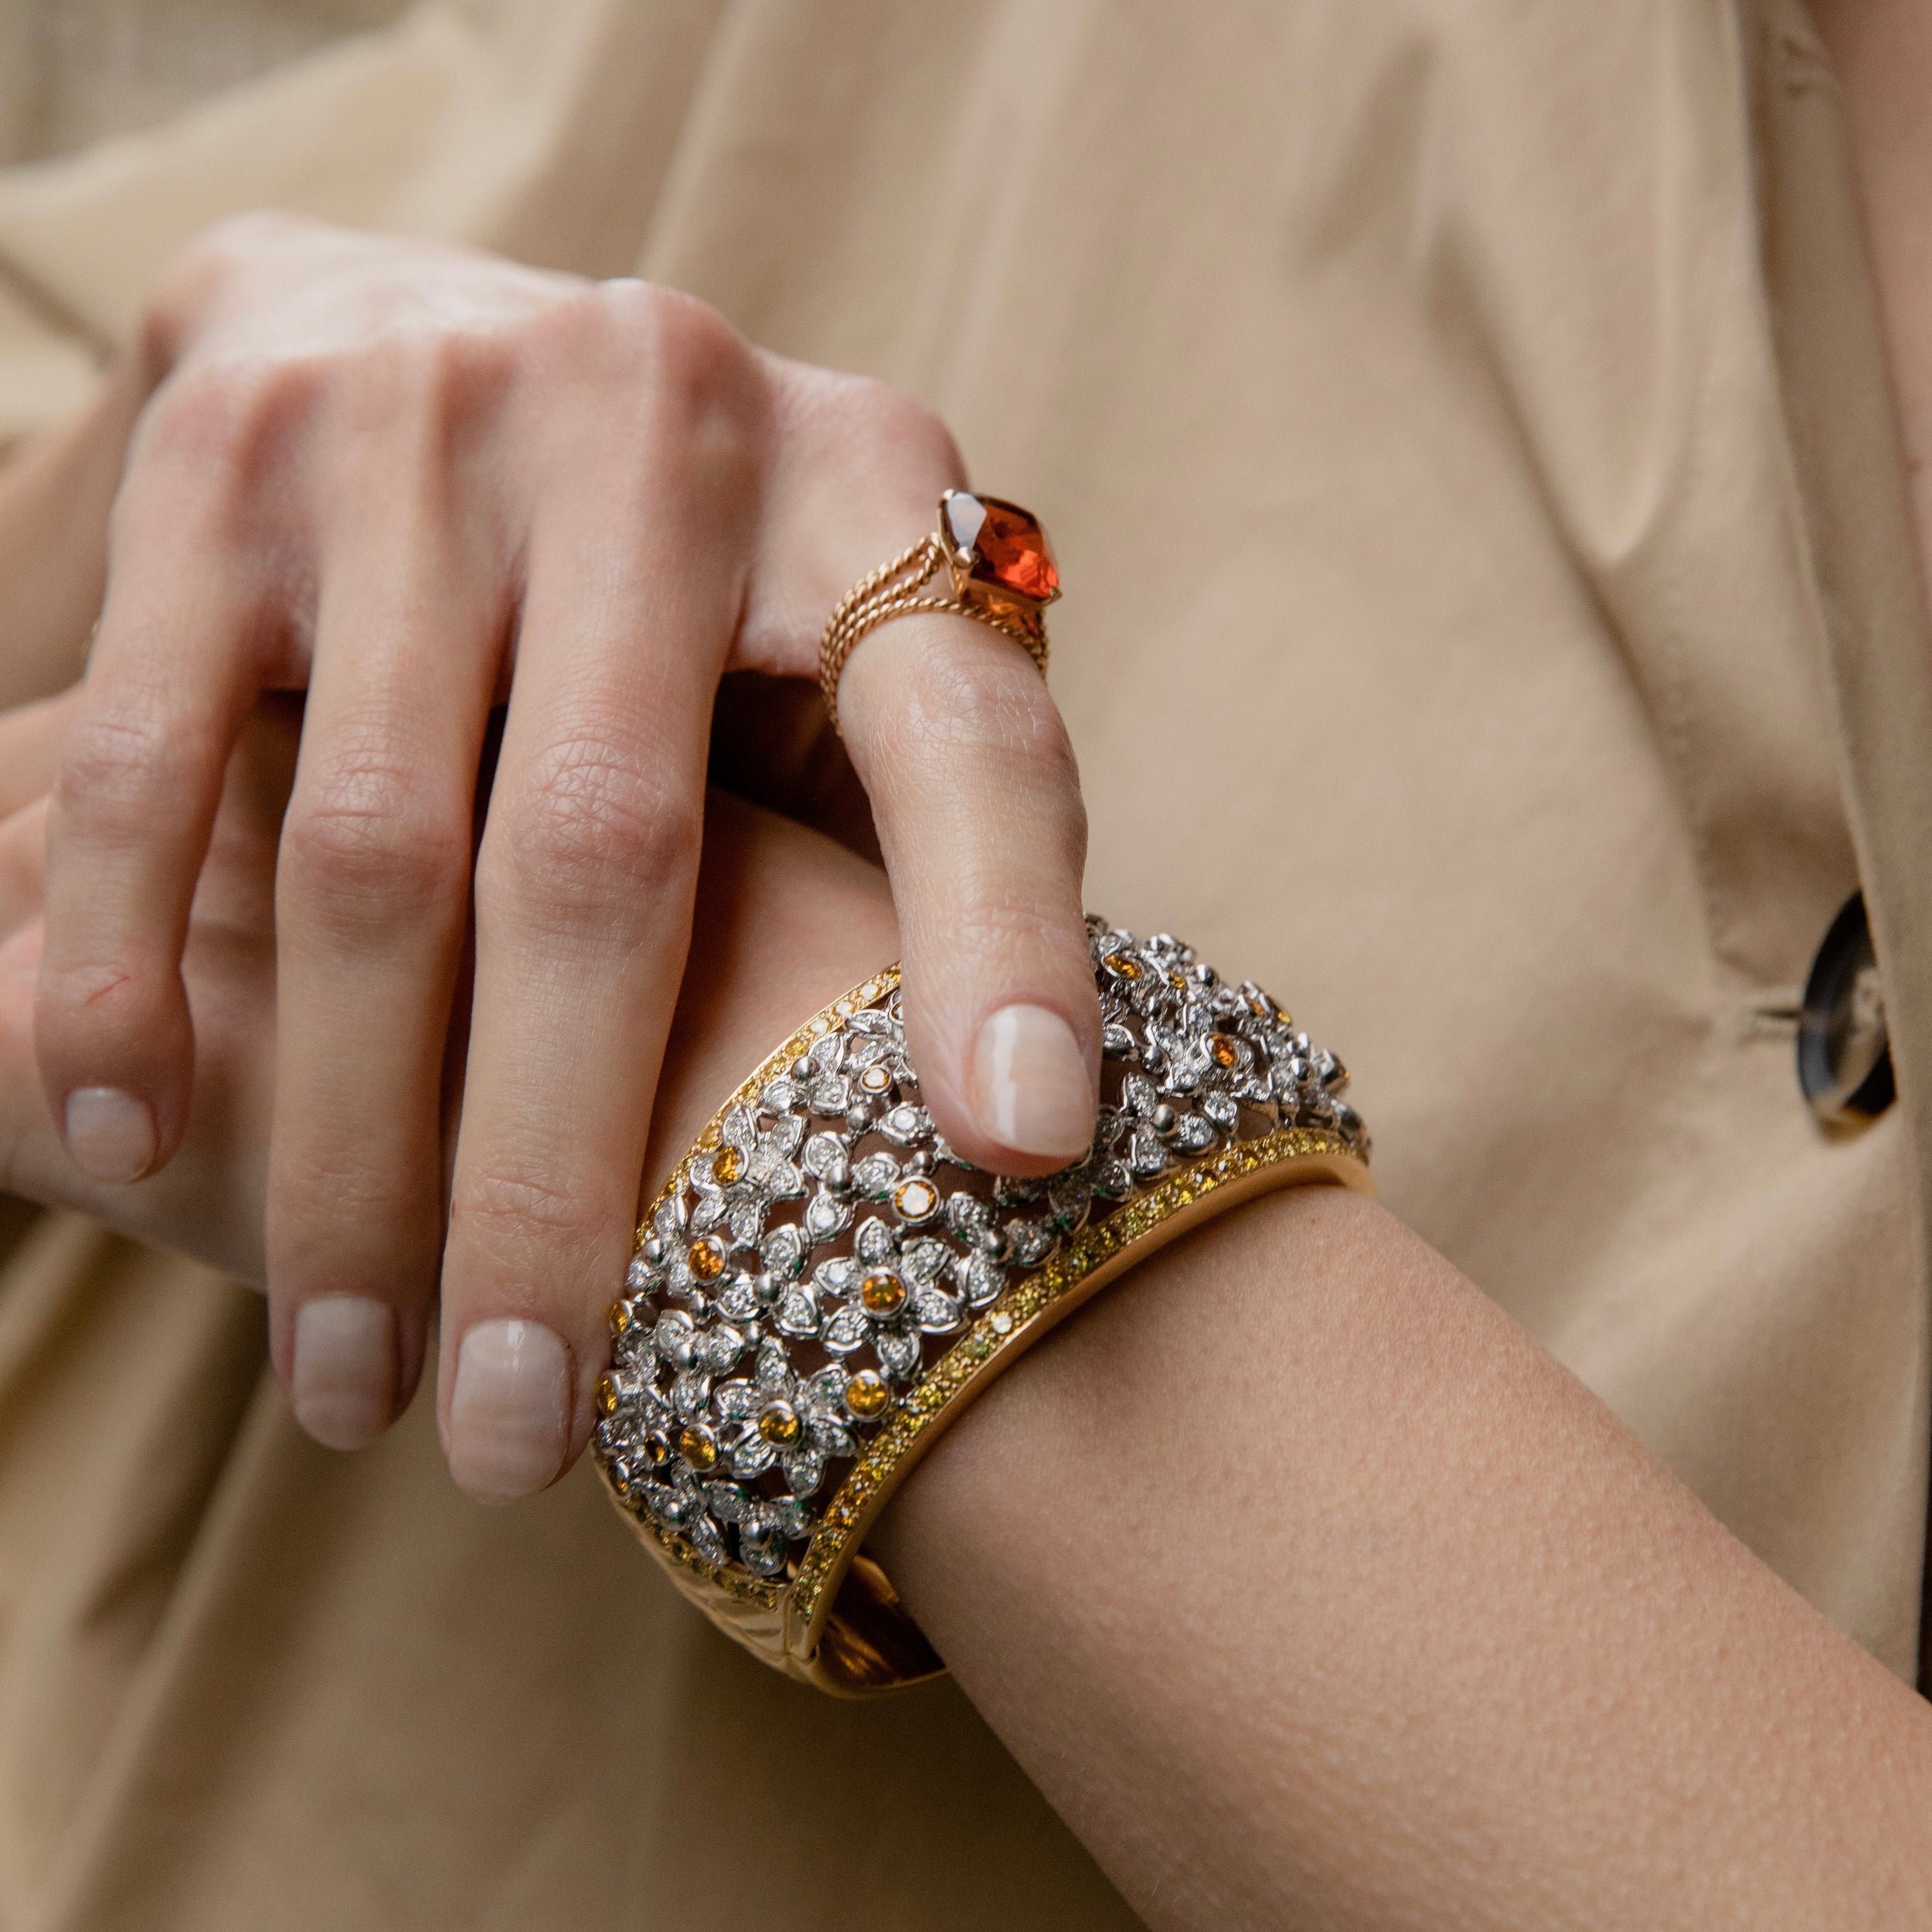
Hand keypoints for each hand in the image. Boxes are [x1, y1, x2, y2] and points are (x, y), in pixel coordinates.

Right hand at [28, 213, 1095, 1494]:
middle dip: (562, 1183)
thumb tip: (1029, 1131)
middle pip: (612, 860)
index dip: (1011, 949)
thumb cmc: (701, 575)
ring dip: (352, 1154)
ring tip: (352, 1386)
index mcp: (872, 490)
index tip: (1026, 1161)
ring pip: (374, 850)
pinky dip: (147, 968)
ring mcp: (425, 422)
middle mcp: (658, 420)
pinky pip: (168, 758)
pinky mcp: (226, 446)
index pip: (967, 744)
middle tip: (529, 1439)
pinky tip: (140, 1150)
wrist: (453, 328)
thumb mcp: (856, 657)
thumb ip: (935, 832)